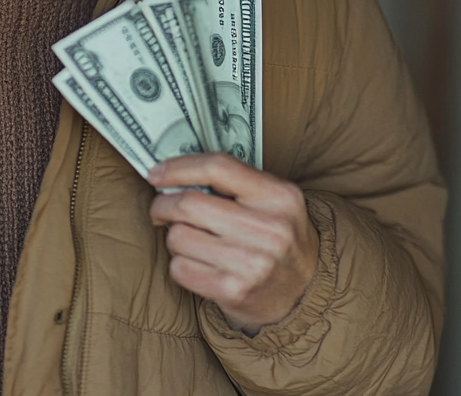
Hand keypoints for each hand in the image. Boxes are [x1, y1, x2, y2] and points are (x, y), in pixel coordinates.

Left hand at [148, 154, 318, 333]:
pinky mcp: (235, 292)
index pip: (217, 167)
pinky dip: (179, 263)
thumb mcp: (271, 200)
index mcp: (278, 196)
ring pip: (178, 236)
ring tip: (190, 239)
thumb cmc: (276, 236)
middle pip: (189, 204)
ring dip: (173, 236)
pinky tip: (197, 263)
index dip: (178, 167)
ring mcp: (253, 264)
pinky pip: (180, 268)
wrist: (305, 293)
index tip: (155, 173)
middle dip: (163, 204)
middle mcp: (270, 229)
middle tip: (161, 209)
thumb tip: (171, 172)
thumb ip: (232, 182)